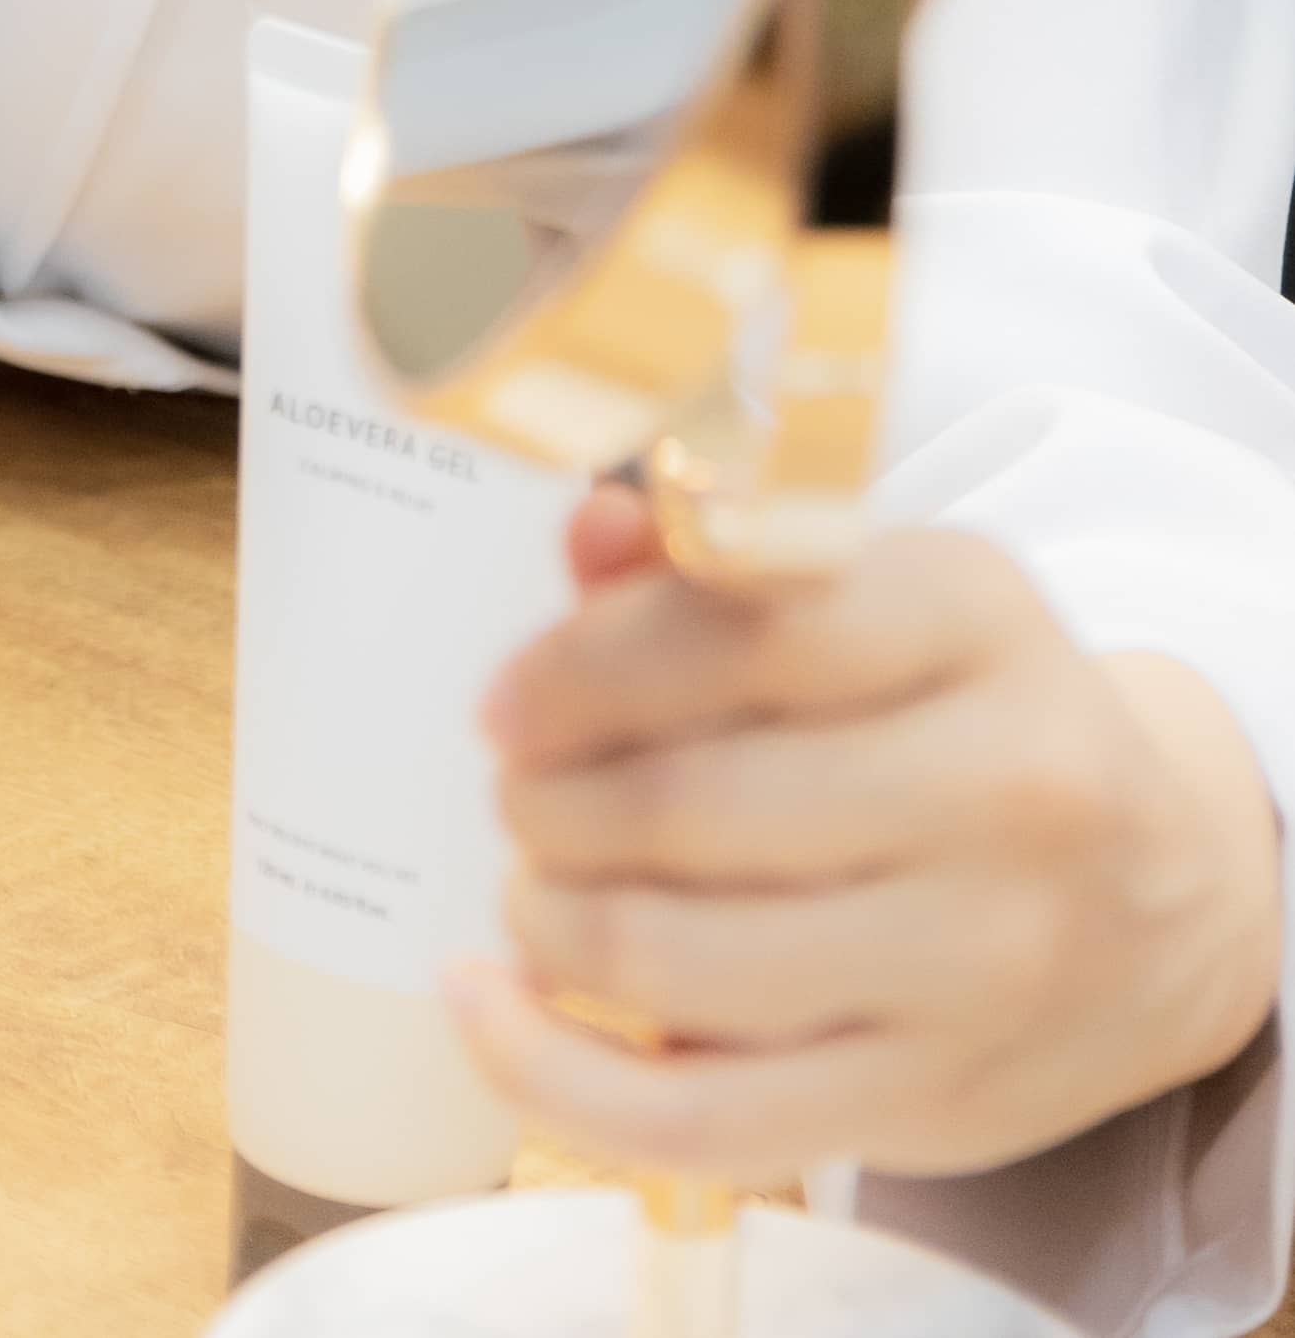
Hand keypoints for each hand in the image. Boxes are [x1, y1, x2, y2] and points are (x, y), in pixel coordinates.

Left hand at [445, 495, 1283, 1185]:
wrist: (1164, 896)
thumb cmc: (969, 718)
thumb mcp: (878, 594)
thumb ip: (713, 557)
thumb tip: (586, 534)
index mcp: (973, 618)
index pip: (734, 630)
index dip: (580, 668)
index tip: (507, 701)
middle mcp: (1002, 788)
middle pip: (694, 805)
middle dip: (552, 801)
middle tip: (518, 792)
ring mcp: (979, 961)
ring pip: (683, 962)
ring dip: (554, 921)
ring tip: (534, 885)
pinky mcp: (935, 1099)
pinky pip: (704, 1118)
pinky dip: (560, 1074)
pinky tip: (490, 1007)